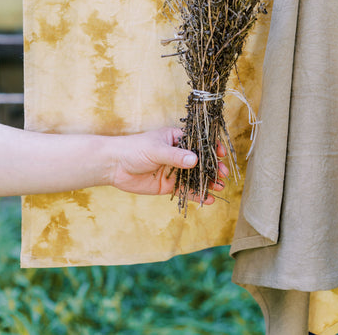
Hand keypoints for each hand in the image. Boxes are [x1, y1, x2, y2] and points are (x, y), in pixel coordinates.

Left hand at [109, 127, 227, 203]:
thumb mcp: (156, 149)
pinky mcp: (168, 185)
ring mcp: (174, 170)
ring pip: (195, 176)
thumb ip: (175, 156)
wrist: (114, 166)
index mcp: (176, 138)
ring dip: (208, 182)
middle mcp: (178, 153)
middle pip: (200, 161)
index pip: (199, 141)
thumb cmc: (134, 149)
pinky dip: (197, 195)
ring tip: (220, 187)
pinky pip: (186, 190)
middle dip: (213, 167)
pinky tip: (208, 200)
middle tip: (223, 174)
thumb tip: (195, 160)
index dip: (212, 147)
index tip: (221, 154)